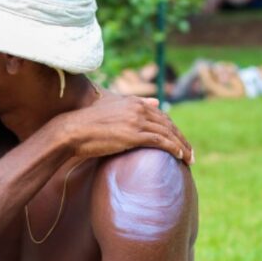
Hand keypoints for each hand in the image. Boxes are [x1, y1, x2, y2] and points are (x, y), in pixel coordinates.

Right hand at [62, 91, 193, 164]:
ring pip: (168, 133)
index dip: (172, 128)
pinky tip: (180, 157)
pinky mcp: (133, 134)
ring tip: (189, 158)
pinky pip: (161, 141)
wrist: (72, 131)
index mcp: (133, 102)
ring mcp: (137, 121)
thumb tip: (156, 102)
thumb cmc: (86, 123)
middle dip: (181, 138)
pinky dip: (174, 148)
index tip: (179, 140)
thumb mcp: (111, 109)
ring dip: (182, 146)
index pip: (161, 115)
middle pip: (168, 124)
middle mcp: (138, 108)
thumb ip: (133, 104)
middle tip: (190, 152)